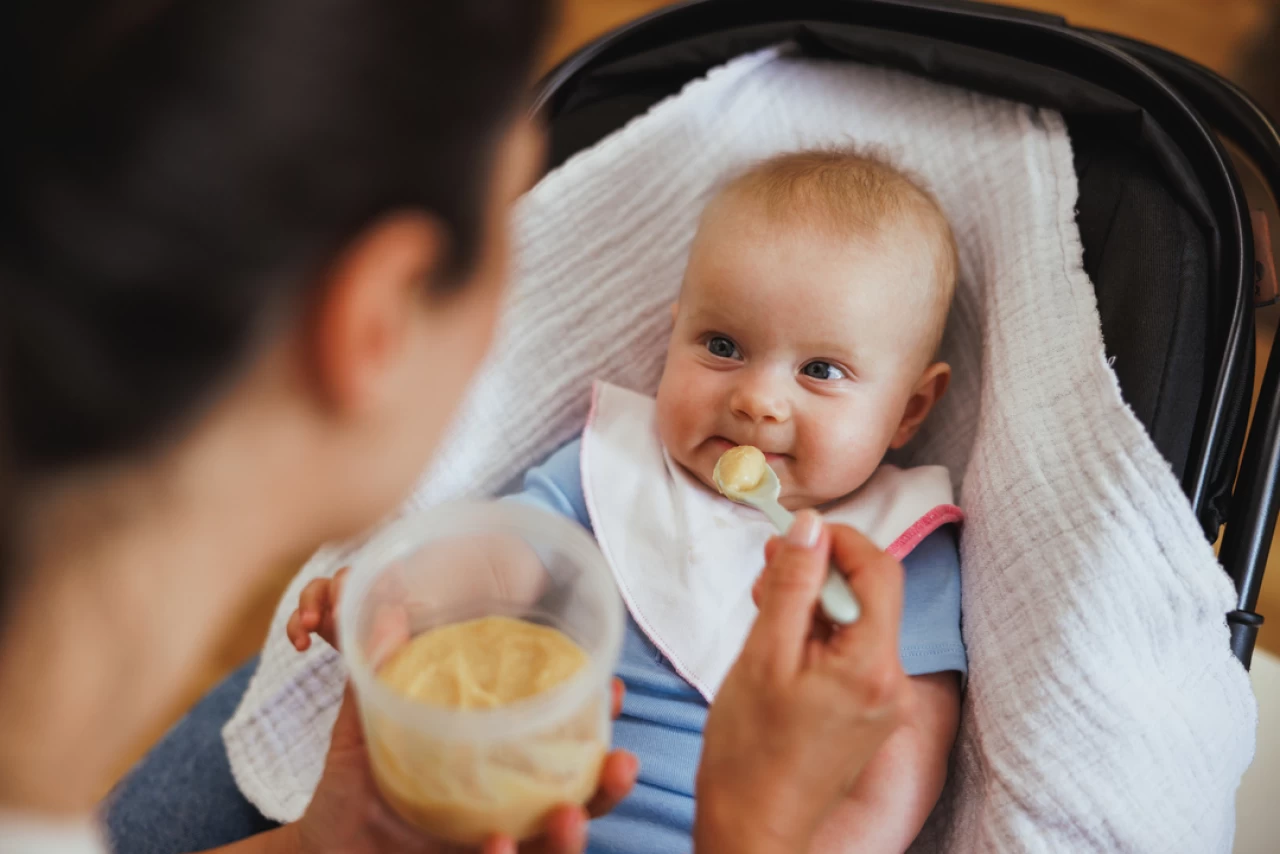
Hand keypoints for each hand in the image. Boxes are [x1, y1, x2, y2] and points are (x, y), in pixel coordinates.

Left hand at [284, 569, 637, 852]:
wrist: (317, 852)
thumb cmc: (350, 793)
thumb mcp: (361, 732)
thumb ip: (376, 679)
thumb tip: (387, 613)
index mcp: (492, 772)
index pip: (555, 749)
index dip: (590, 723)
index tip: (611, 688)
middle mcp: (501, 812)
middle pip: (573, 802)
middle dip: (605, 785)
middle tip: (621, 760)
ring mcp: (486, 847)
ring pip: (548, 848)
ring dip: (569, 835)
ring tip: (567, 814)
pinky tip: (498, 843)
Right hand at [694, 513, 910, 853]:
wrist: (752, 829)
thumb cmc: (748, 753)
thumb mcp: (762, 654)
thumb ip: (790, 585)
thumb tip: (809, 528)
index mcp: (872, 666)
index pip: (879, 570)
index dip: (839, 541)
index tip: (794, 536)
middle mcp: (892, 684)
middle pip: (870, 595)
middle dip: (820, 573)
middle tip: (766, 572)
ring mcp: (884, 703)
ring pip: (857, 623)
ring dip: (813, 604)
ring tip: (763, 610)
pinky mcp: (869, 715)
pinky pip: (851, 654)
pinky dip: (817, 637)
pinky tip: (779, 645)